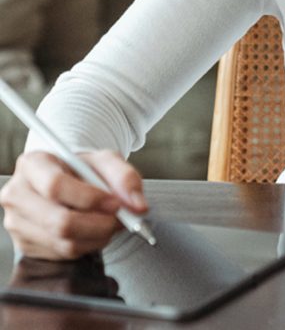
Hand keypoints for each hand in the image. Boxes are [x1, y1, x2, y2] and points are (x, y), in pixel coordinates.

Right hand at [0, 150, 147, 259]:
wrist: (65, 179)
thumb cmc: (81, 168)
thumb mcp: (105, 160)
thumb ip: (125, 177)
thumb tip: (138, 206)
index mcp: (32, 165)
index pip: (56, 186)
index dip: (90, 198)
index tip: (116, 203)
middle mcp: (18, 195)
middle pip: (59, 221)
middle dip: (99, 224)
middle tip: (121, 219)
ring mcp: (18, 223)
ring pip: (63, 242)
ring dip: (98, 236)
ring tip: (112, 222)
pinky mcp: (25, 245)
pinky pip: (63, 253)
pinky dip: (88, 245)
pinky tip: (95, 231)